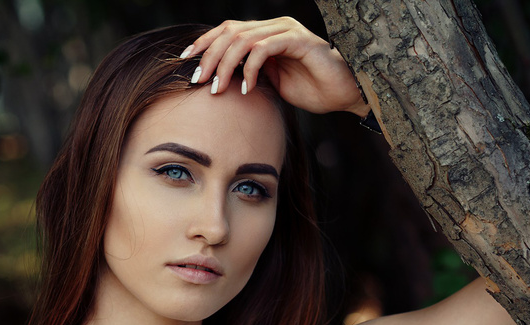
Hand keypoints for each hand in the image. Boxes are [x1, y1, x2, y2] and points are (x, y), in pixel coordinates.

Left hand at [181, 17, 370, 115]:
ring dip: (225, 65)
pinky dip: (250, 69)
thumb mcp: (273, 83)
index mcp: (266, 33)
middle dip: (209, 56)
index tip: (185, 60)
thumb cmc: (312, 90)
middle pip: (230, 32)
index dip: (203, 43)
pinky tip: (246, 89)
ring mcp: (287, 31)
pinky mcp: (299, 41)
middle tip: (198, 80)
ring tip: (217, 88)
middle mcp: (274, 26)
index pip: (227, 31)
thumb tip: (222, 80)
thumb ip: (251, 74)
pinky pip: (264, 49)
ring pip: (243, 39)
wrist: (344, 94)